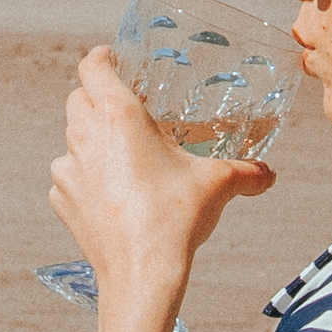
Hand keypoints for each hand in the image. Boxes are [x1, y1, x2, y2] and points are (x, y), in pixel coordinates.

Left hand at [47, 42, 273, 316]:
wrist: (141, 274)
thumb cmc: (175, 218)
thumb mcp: (217, 185)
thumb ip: (246, 172)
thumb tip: (268, 174)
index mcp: (118, 115)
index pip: (93, 67)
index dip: (101, 57)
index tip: (112, 56)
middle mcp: (85, 135)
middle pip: (78, 98)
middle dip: (97, 96)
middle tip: (125, 106)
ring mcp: (68, 169)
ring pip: (71, 138)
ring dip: (90, 139)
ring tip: (120, 154)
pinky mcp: (62, 200)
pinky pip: (68, 177)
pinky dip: (84, 177)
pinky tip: (109, 192)